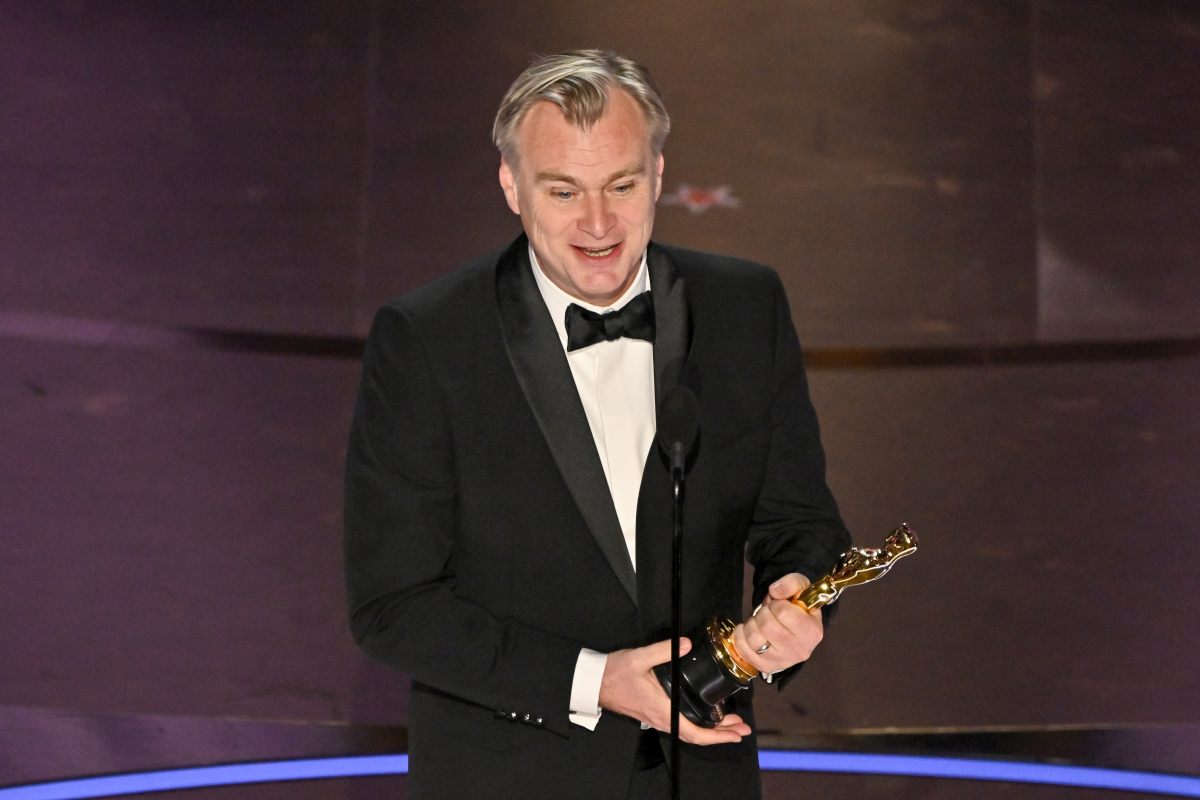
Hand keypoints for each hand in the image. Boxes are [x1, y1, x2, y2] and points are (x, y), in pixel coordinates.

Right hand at [598, 638, 751, 744]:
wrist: (595, 682)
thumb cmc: (614, 673)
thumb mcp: (639, 657)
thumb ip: (664, 650)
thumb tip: (686, 644)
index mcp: (661, 708)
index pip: (693, 732)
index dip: (716, 736)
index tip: (734, 732)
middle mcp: (661, 719)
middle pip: (696, 736)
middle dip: (721, 735)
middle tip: (741, 729)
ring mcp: (657, 718)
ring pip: (689, 732)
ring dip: (711, 731)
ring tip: (729, 723)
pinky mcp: (654, 714)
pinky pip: (681, 726)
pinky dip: (698, 726)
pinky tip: (705, 717)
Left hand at [733, 572, 822, 673]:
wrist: (793, 629)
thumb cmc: (797, 607)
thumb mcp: (801, 588)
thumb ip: (791, 583)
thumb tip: (774, 591)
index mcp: (812, 632)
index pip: (783, 612)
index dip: (776, 603)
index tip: (778, 604)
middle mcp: (800, 650)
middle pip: (767, 625)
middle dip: (762, 613)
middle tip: (767, 612)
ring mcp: (782, 662)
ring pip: (753, 638)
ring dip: (751, 624)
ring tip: (759, 622)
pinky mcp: (765, 667)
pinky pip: (742, 650)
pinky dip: (740, 636)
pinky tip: (748, 630)